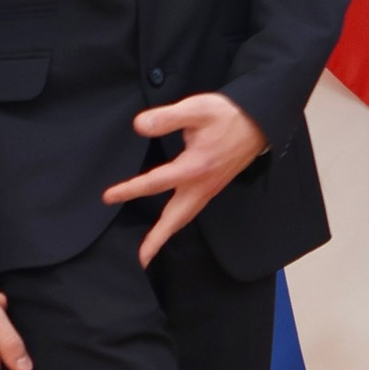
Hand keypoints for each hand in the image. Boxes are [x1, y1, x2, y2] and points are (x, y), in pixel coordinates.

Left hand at [103, 90, 267, 263]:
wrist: (260, 123)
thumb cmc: (228, 116)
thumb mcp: (197, 109)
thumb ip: (167, 118)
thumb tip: (139, 125)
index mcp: (194, 167)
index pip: (155, 182)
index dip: (129, 190)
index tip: (108, 197)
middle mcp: (201, 185)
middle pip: (175, 219)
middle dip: (156, 240)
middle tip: (140, 260)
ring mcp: (209, 189)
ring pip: (184, 218)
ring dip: (167, 235)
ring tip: (150, 251)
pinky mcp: (213, 187)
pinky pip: (192, 211)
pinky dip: (178, 223)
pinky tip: (171, 223)